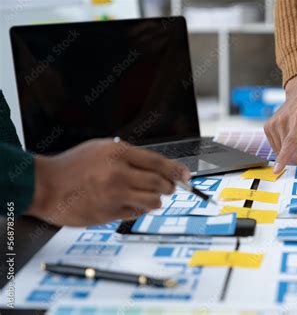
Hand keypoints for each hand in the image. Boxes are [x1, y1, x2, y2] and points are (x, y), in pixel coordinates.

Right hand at [26, 139, 190, 225]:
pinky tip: (131, 204)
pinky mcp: (108, 213)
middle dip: (170, 186)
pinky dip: (139, 210)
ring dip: (157, 200)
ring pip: (152, 201)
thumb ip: (127, 155)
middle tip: (170, 187)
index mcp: (118, 153)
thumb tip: (157, 166)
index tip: (187, 175)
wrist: (44, 185)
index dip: (177, 170)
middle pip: (160, 182)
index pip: (158, 162)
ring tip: (153, 197)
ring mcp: (114, 195)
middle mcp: (118, 173)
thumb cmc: (72, 165)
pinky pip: (135, 213)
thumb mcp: (100, 148)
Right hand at [264, 70, 296, 172]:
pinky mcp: (268, 127)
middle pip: (287, 153)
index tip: (276, 169)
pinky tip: (293, 137)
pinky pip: (276, 147)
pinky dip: (285, 147)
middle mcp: (283, 122)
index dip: (283, 158)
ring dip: (292, 152)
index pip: (290, 143)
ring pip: (280, 152)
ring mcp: (273, 124)